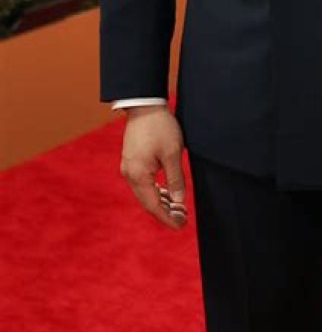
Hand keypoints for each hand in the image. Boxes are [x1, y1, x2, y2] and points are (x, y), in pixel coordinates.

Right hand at [120, 105, 187, 230]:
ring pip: (145, 193)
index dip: (167, 218)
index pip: (153, 205)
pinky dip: (155, 190)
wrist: (144, 105)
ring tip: (178, 208)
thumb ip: (175, 180)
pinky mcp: (132, 160)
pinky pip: (143, 182)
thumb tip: (178, 201)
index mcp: (138, 175)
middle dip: (165, 212)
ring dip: (161, 201)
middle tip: (183, 219)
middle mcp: (130, 174)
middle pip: (147, 201)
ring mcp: (129, 167)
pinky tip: (167, 193)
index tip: (181, 226)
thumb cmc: (160, 127)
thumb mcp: (173, 153)